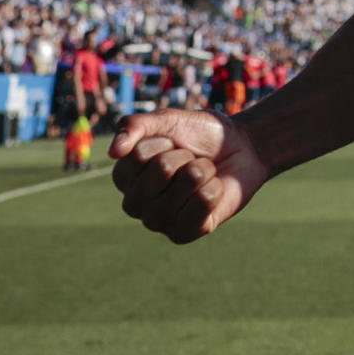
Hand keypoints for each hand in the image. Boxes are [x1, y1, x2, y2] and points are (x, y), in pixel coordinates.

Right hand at [110, 109, 267, 243]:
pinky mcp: (183, 234)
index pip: (138, 155)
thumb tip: (113, 152)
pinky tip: (213, 189)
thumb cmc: (199, 135)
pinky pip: (201, 206)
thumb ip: (135, 126)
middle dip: (185, 156)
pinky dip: (214, 190)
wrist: (240, 148)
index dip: (163, 142)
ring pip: (182, 189)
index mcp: (125, 176)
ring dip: (202, 171)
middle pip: (161, 171)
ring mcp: (158, 222)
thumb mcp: (168, 120)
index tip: (172, 141)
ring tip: (203, 171)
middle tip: (191, 157)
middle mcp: (135, 203)